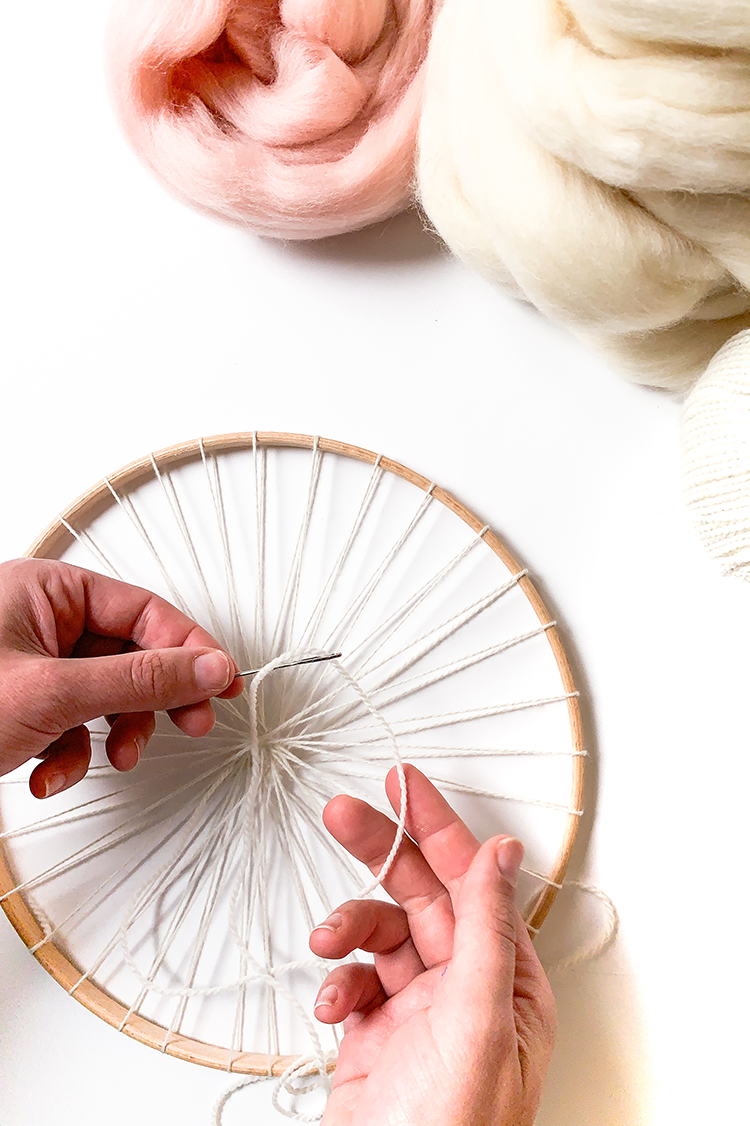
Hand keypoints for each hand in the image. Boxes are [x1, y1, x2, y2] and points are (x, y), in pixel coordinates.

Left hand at [0, 558, 242, 796]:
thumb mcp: (54, 692)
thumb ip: (138, 680)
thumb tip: (206, 668)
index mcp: (46, 591)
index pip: (142, 610)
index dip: (188, 647)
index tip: (221, 680)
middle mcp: (41, 622)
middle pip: (131, 655)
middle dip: (154, 700)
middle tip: (192, 720)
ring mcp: (32, 667)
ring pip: (106, 697)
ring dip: (115, 735)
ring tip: (117, 756)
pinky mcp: (24, 707)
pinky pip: (72, 726)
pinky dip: (71, 756)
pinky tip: (52, 773)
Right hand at [309, 765, 555, 1125]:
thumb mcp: (476, 1022)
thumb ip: (486, 930)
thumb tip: (500, 853)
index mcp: (505, 984)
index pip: (472, 883)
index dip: (439, 827)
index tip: (406, 784)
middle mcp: (463, 991)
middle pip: (420, 897)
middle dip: (382, 853)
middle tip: (344, 812)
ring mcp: (416, 1013)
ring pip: (380, 938)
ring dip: (348, 931)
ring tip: (328, 940)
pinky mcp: (373, 1036)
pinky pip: (352, 982)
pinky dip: (335, 981)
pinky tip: (331, 1002)